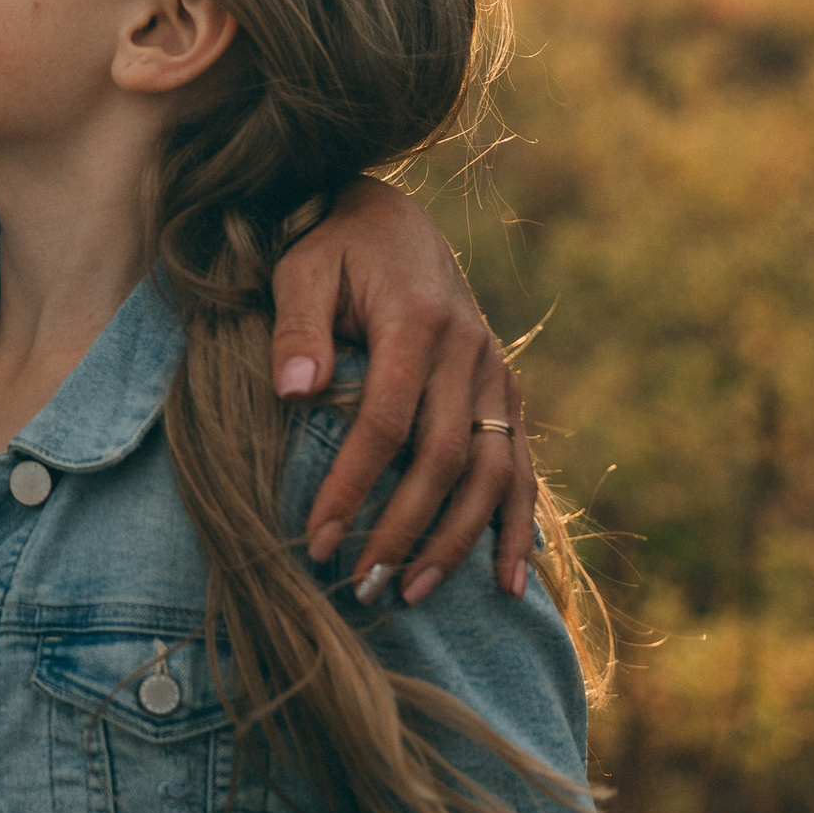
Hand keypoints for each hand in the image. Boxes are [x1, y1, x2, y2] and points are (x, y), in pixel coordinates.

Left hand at [275, 180, 536, 607]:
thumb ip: (297, 327)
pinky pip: (521, 466)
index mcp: (417, 321)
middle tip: (362, 585)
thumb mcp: (302, 269)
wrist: (393, 219)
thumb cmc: (334, 248)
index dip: (355, 484)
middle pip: (444, 458)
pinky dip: (517, 525)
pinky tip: (506, 582)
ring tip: (411, 593)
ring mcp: (496, 375)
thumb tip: (292, 392)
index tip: (318, 538)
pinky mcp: (507, 394)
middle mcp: (471, 351)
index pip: (386, 421)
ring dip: (456, 540)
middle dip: (404, 528)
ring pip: (491, 472)